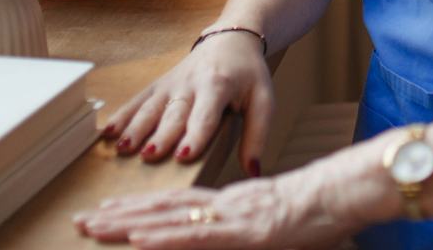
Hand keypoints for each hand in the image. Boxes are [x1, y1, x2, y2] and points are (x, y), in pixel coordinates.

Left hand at [73, 141, 396, 248]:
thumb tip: (229, 235)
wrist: (351, 192)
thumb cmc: (325, 211)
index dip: (140, 208)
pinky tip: (138, 239)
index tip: (108, 212)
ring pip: (171, 219)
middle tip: (81, 220)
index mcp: (234, 204)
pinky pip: (198, 236)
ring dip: (128, 223)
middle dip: (119, 215)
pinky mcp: (247, 231)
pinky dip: (165, 237)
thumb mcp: (281, 226)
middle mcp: (227, 205)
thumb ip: (250, 231)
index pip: (178, 206)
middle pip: (165, 209)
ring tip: (94, 226)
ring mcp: (234, 217)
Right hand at [102, 31, 271, 167]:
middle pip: (174, 114)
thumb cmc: (248, 74)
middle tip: (148, 156)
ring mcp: (171, 83)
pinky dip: (123, 115)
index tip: (183, 155)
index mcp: (219, 86)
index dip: (195, 134)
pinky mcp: (159, 84)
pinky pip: (139, 99)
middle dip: (160, 136)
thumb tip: (253, 171)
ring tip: (123, 147)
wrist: (231, 39)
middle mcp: (191, 84)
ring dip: (135, 127)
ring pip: (151, 107)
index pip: (206, 115)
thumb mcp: (263, 100)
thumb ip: (257, 135)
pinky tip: (108, 132)